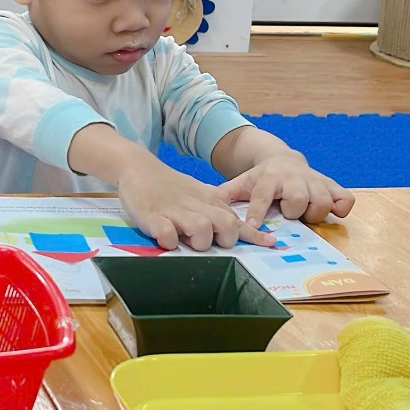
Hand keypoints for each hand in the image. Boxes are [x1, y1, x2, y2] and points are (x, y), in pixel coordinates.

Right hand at [117, 159, 272, 251]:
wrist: (138, 167)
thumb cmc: (170, 185)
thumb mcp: (198, 193)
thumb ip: (217, 208)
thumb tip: (238, 226)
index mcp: (209, 201)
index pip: (237, 220)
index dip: (254, 234)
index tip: (271, 243)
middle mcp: (196, 206)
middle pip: (226, 225)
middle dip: (224, 240)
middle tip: (210, 242)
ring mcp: (173, 211)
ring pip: (201, 230)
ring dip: (197, 241)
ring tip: (185, 241)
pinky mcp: (152, 216)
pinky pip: (166, 233)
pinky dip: (169, 240)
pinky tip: (165, 240)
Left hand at [217, 152, 354, 228]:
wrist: (283, 159)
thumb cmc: (260, 179)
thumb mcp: (241, 183)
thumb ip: (224, 195)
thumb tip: (203, 207)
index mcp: (268, 178)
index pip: (262, 196)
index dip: (258, 213)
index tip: (254, 228)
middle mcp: (293, 178)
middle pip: (297, 199)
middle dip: (293, 210)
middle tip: (288, 214)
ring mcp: (315, 182)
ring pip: (322, 201)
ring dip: (315, 212)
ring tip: (306, 215)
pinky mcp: (332, 186)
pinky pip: (345, 199)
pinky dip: (342, 207)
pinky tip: (332, 212)